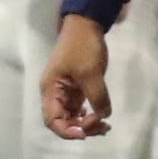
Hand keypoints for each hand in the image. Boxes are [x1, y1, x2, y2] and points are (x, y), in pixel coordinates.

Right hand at [40, 14, 112, 139]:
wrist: (85, 26)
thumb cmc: (82, 48)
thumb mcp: (90, 73)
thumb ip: (97, 98)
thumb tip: (103, 116)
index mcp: (51, 89)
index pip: (52, 120)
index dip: (67, 131)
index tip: (85, 132)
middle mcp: (56, 94)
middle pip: (63, 122)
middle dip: (82, 128)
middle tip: (102, 125)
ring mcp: (66, 92)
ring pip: (73, 118)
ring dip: (88, 125)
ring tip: (106, 125)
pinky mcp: (77, 89)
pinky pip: (81, 110)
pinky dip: (91, 116)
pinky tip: (102, 116)